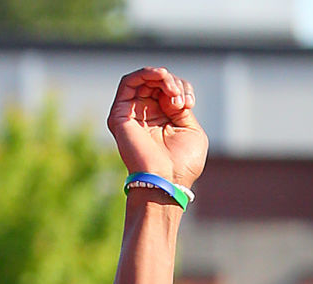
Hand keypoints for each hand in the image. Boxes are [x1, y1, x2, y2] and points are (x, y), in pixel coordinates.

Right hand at [107, 67, 207, 190]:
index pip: (169, 90)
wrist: (166, 181)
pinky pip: (128, 82)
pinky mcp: (120, 114)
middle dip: (173, 83)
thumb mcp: (192, 131)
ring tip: (173, 91)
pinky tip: (161, 77)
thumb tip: (173, 94)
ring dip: (162, 78)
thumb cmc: (182, 165)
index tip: (189, 104)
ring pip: (144, 79)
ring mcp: (133, 114)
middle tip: (181, 100)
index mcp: (163, 120)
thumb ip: (183, 108)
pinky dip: (145, 74)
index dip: (182, 88)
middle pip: (157, 82)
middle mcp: (147, 115)